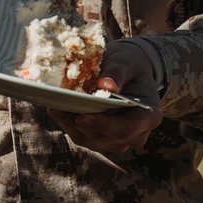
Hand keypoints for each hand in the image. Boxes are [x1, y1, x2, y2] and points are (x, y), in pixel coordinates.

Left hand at [51, 40, 162, 155]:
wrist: (129, 71)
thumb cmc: (129, 64)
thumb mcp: (126, 62)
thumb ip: (117, 72)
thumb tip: (105, 86)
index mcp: (149, 116)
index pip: (126, 128)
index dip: (103, 125)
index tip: (81, 116)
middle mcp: (136, 134)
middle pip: (105, 137)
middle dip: (80, 123)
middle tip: (57, 107)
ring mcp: (119, 140)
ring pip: (91, 140)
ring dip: (71, 125)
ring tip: (53, 106)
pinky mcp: (103, 139)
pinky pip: (83, 137)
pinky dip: (69, 124)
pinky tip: (57, 109)